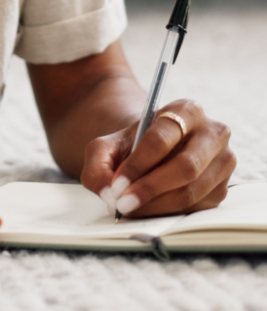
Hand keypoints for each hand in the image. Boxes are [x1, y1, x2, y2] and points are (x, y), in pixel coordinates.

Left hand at [81, 99, 235, 217]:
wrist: (155, 150)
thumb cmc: (132, 145)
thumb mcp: (109, 145)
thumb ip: (98, 164)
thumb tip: (108, 193)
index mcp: (186, 109)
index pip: (161, 139)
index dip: (137, 165)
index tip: (116, 185)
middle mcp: (213, 133)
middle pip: (185, 167)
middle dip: (150, 189)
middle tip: (122, 203)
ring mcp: (223, 162)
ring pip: (192, 191)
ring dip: (157, 205)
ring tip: (131, 209)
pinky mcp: (223, 188)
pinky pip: (197, 207)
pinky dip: (169, 213)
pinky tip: (149, 209)